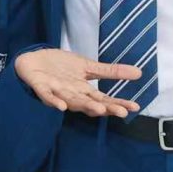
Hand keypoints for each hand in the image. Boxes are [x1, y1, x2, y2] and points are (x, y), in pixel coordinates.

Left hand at [14, 49, 141, 117]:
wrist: (33, 59)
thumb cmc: (61, 67)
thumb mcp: (88, 66)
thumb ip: (110, 71)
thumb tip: (139, 73)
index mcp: (84, 91)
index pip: (104, 99)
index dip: (118, 104)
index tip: (134, 107)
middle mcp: (73, 95)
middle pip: (91, 104)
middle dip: (105, 108)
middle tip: (120, 112)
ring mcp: (57, 93)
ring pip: (72, 102)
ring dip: (85, 106)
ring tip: (99, 109)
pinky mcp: (42, 88)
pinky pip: (48, 97)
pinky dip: (54, 101)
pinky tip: (61, 106)